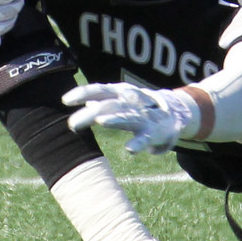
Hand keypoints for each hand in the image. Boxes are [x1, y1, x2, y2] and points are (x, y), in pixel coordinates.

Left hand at [63, 82, 200, 154]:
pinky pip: (145, 138)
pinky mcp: (155, 132)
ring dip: (115, 119)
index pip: (99, 90)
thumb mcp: (121, 100)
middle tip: (72, 125)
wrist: (176, 111)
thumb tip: (84, 100)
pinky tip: (130, 150)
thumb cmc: (140, 106)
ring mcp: (143, 116)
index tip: (65, 100)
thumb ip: (104, 100)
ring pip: (127, 117)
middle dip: (89, 114)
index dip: (83, 93)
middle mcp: (131, 102)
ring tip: (102, 121)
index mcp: (121, 93)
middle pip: (108, 105)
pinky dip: (138, 144)